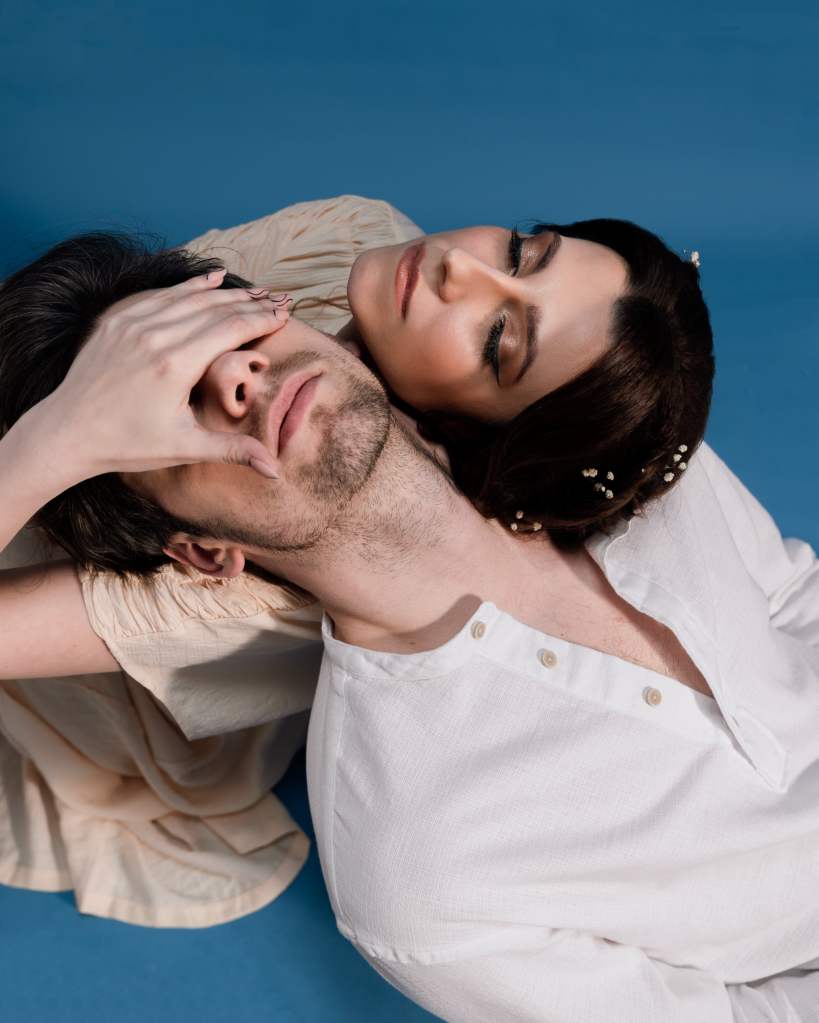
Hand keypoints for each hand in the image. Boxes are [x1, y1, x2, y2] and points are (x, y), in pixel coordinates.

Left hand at [39, 269, 289, 480]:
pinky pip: (162, 295)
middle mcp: (155, 335)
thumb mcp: (184, 448)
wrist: (67, 433)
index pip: (230, 329)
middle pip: (215, 307)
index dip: (262, 320)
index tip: (286, 316)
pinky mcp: (117, 320)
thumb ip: (233, 450)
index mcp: (175, 364)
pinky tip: (210, 278)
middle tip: (280, 299)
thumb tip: (275, 471)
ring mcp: (133, 323)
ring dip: (226, 291)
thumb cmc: (127, 444)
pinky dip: (189, 285)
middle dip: (252, 303)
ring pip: (189, 296)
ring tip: (255, 290)